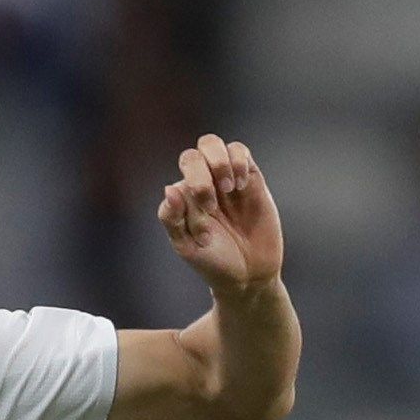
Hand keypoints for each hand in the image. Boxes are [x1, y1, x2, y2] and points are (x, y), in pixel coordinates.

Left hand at [156, 134, 284, 294]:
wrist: (250, 275)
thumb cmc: (214, 262)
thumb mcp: (187, 247)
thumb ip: (173, 219)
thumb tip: (169, 188)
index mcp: (183, 200)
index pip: (178, 182)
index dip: (190, 199)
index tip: (205, 228)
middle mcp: (202, 184)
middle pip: (192, 155)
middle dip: (200, 176)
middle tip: (213, 205)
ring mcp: (225, 179)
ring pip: (212, 144)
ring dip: (218, 163)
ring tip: (230, 189)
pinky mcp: (250, 177)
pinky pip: (239, 150)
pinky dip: (238, 160)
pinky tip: (242, 184)